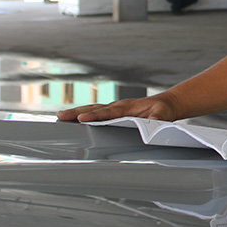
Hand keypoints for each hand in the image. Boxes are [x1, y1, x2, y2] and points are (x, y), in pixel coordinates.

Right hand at [56, 94, 179, 122]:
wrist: (166, 104)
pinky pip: (97, 111)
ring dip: (77, 112)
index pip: (108, 112)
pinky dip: (84, 113)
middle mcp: (118, 106)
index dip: (95, 116)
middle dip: (77, 112)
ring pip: (93, 108)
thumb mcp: (163, 116)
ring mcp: (115, 108)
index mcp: (128, 107)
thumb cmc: (163, 110)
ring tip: (60, 116)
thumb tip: (153, 123)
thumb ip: (157, 120)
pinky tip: (72, 118)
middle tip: (60, 115)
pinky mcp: (114, 111)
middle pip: (95, 108)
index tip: (81, 118)